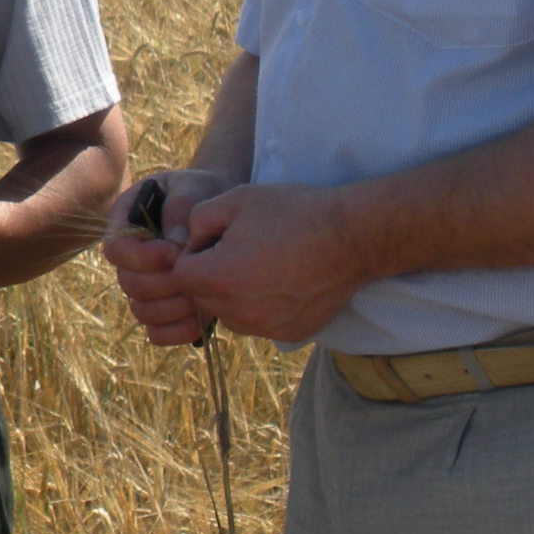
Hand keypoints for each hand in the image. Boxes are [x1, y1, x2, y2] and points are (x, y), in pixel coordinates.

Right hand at [101, 168, 238, 345]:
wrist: (224, 213)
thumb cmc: (202, 192)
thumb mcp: (193, 187)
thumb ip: (181, 205)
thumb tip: (176, 240)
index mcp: (125, 225)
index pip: (115, 250)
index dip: (142, 257)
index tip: (175, 251)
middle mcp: (130, 259)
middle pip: (129, 284)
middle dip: (165, 283)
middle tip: (197, 273)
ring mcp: (147, 285)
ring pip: (142, 311)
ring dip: (173, 308)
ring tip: (203, 294)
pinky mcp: (166, 307)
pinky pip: (157, 333)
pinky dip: (177, 332)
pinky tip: (202, 321)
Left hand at [119, 180, 379, 345]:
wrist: (352, 237)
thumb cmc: (293, 213)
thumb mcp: (235, 200)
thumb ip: (197, 220)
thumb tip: (189, 243)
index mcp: (218, 278)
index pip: (181, 274)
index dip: (194, 252)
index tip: (218, 237)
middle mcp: (237, 312)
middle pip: (202, 297)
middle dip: (211, 274)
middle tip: (242, 248)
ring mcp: (264, 327)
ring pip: (228, 313)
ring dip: (233, 293)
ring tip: (263, 263)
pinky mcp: (289, 333)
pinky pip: (259, 322)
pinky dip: (262, 305)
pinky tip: (283, 280)